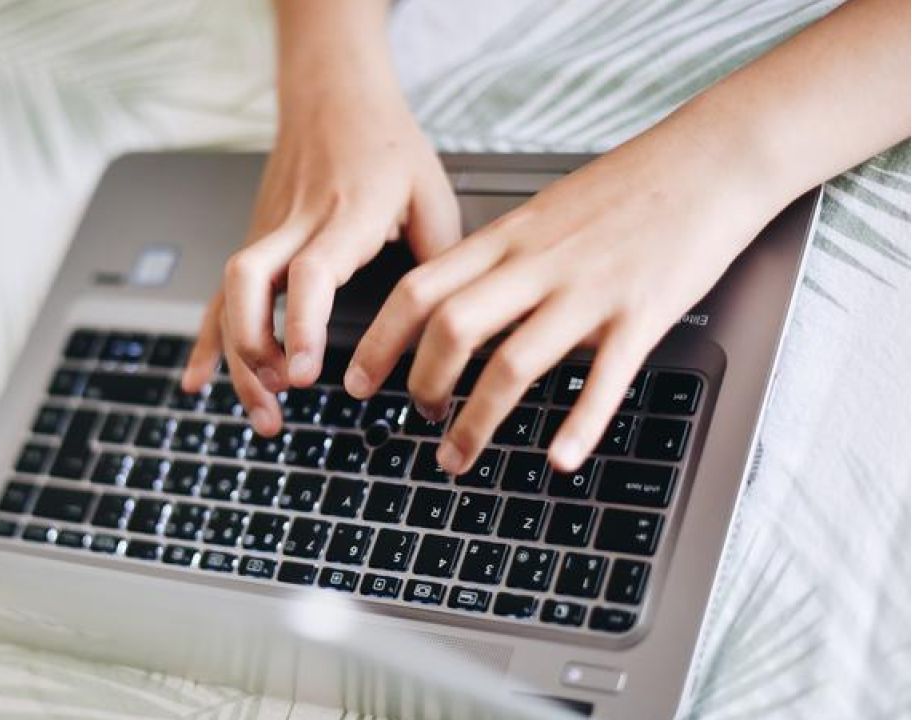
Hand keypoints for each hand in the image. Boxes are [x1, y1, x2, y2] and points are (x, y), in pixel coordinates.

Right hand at [181, 67, 459, 434]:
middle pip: (250, 284)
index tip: (308, 374)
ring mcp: (267, 232)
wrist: (333, 93)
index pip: (311, 272)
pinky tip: (199, 382)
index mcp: (346, 213)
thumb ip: (439, 260)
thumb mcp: (431, 192)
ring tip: (265, 413)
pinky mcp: (254, 240)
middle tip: (285, 394)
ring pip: (230, 296)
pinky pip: (219, 295)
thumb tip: (449, 328)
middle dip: (257, 349)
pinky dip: (207, 342)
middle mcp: (296, 223)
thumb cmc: (386, 143)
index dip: (304, 326)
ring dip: (238, 359)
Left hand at [345, 129, 777, 473]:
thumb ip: (498, 259)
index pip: (418, 289)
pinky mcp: (642, 313)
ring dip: (476, 421)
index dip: (378, 341)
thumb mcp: (543, 213)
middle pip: (451, 328)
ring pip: (513, 363)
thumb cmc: (626, 190)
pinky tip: (560, 460)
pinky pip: (604, 378)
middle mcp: (537, 264)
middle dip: (421, 385)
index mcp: (508, 239)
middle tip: (417, 420)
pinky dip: (579, 424)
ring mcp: (589, 290)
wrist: (710, 159)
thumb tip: (452, 305)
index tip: (358, 382)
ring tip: (458, 457)